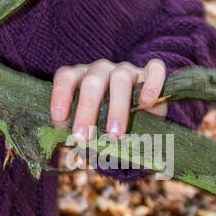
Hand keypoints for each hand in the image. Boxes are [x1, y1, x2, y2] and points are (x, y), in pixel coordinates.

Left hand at [49, 58, 167, 139]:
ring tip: (115, 135)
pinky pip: (155, 69)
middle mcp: (101, 70)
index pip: (66, 77)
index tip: (60, 119)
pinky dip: (152, 83)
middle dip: (87, 110)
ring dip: (117, 108)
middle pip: (92, 81)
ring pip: (120, 78)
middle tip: (84, 137)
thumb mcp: (91, 127)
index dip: (60, 95)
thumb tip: (72, 146)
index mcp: (81, 78)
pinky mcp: (150, 73)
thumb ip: (82, 131)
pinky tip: (148, 101)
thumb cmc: (106, 124)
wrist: (138, 122)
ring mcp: (126, 69)